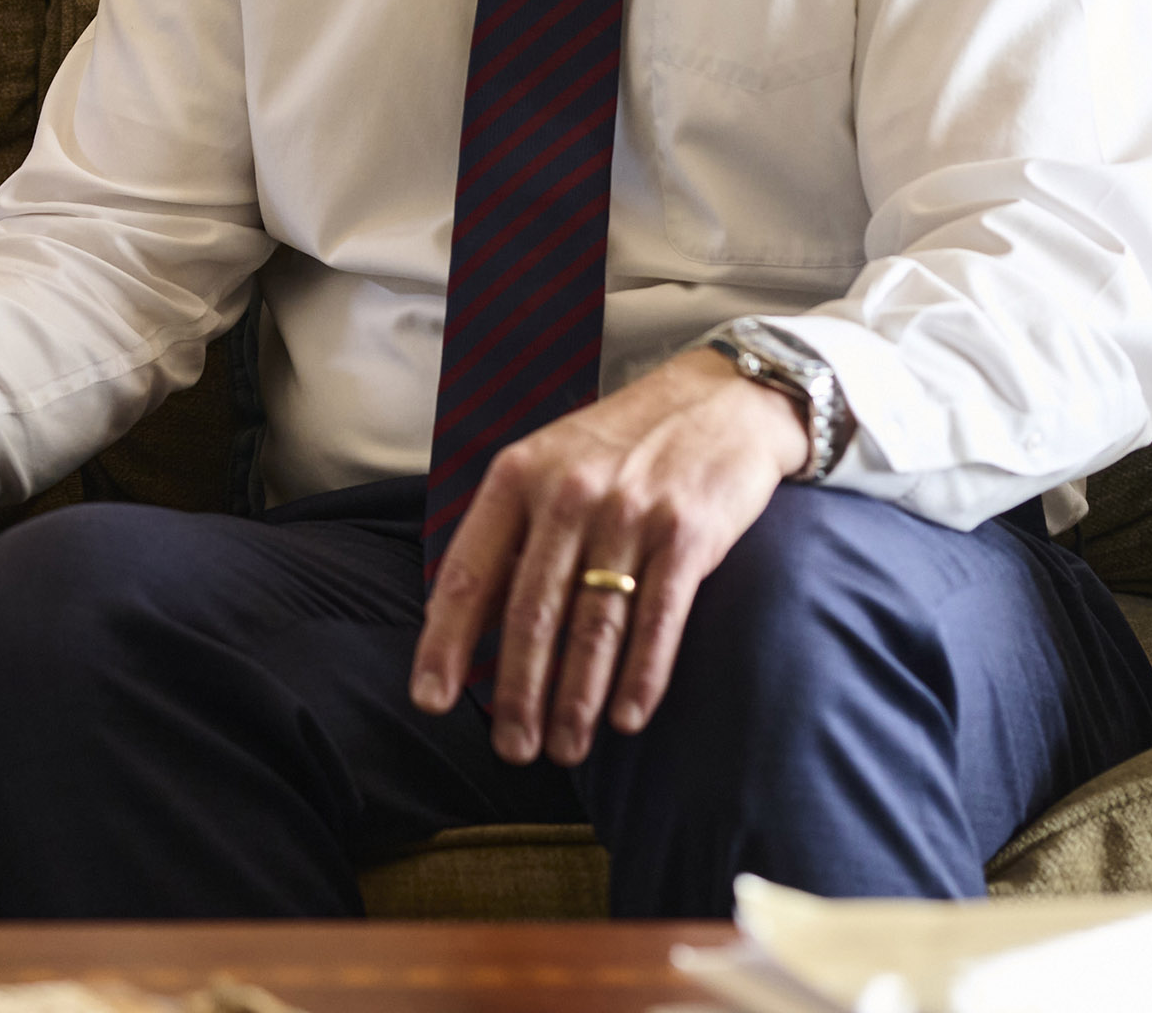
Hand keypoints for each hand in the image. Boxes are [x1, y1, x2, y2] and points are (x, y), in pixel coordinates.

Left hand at [407, 347, 810, 766]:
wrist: (720, 400)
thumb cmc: (619, 445)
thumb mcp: (546, 466)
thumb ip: (508, 536)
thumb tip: (463, 620)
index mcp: (516, 478)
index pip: (467, 574)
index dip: (446, 644)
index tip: (431, 701)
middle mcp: (568, 495)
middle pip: (531, 613)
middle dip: (519, 693)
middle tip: (512, 751)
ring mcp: (631, 515)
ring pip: (592, 626)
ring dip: (576, 699)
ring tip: (566, 750)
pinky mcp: (689, 534)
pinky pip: (659, 620)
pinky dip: (641, 676)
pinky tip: (626, 719)